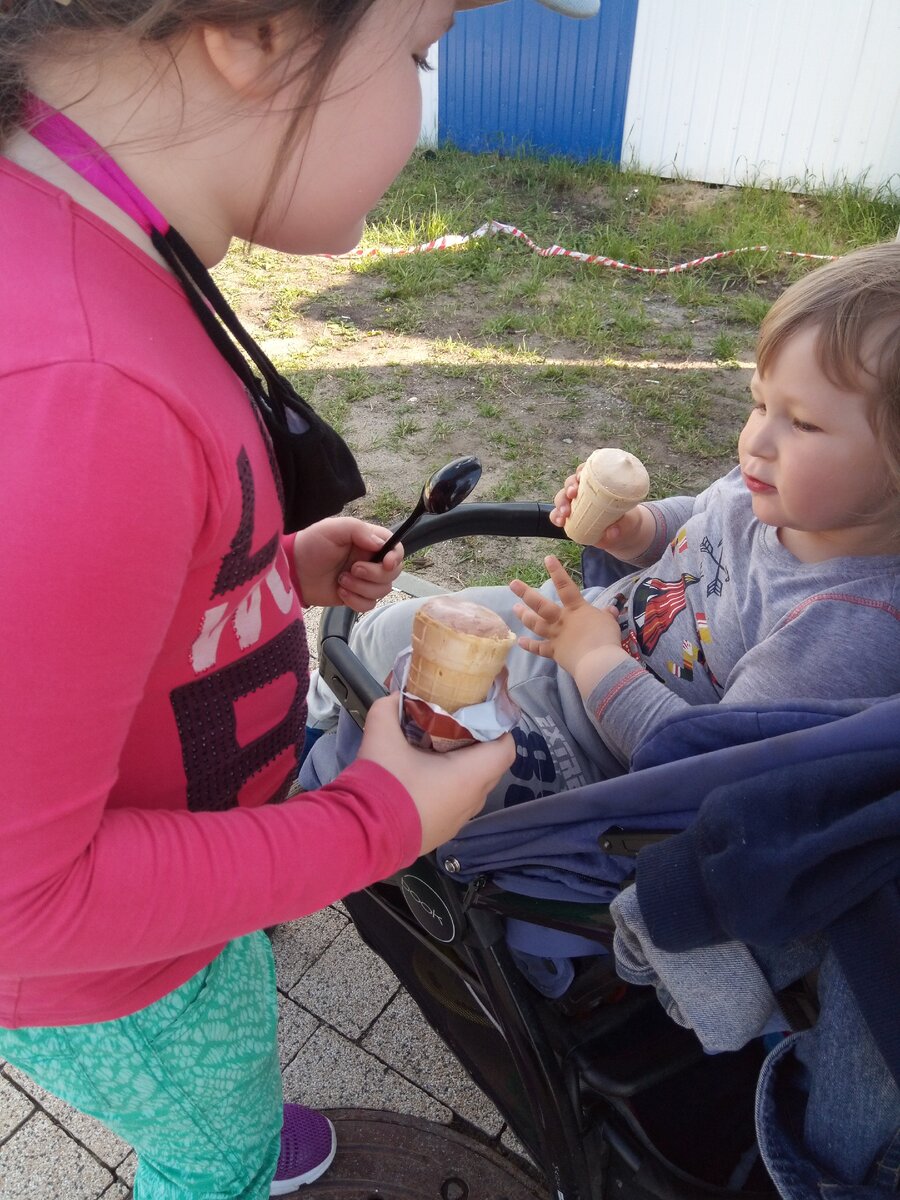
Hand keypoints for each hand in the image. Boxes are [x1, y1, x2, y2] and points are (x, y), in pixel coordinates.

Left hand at [292, 518, 403, 609]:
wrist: (293, 570)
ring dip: (361, 588)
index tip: (386, 563)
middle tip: (352, 569)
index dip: (396, 557)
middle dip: (374, 574)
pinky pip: (368, 605)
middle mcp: (370, 561)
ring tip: (341, 580)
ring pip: (382, 591)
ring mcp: (364, 580)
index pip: (396, 549)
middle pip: (392, 573)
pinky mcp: (355, 596)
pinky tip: (340, 592)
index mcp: (369, 541)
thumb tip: (382, 545)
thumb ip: (359, 530)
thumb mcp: (333, 528)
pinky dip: (355, 601)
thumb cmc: (311, 544)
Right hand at [357, 697, 514, 852]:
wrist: (361, 836)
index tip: (479, 717)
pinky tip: (423, 780)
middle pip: (490, 768)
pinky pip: (456, 805)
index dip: (498, 729)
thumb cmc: (383, 785)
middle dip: (478, 746)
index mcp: (469, 776)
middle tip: (455, 728)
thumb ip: (389, 708)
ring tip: (437, 752)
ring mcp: (458, 821)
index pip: (506, 749)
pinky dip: (449, 790)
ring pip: (473, 788)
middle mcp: (471, 801)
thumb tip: (395, 697)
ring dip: (463, 770)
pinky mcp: (442, 833)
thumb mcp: (381, 736)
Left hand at [509, 555, 630, 694]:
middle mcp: (562, 620)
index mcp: (576, 609)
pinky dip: (529, 645)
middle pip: (540, 604)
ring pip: (536, 624)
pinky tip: (520, 641)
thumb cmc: (606, 638)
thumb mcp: (610, 622)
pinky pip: (539, 648)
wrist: (598, 662)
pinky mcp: (554, 652)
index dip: (557, 572)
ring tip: (515, 608)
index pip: (565, 586)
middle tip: (513, 584)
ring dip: (524, 616)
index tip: (547, 559)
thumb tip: (611, 609)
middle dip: (525, 593)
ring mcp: (556, 636)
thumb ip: (607, 614)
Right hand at [550, 467, 654, 560]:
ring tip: (564, 513)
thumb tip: (612, 532)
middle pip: (571, 482)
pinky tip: (559, 521)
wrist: (622, 533)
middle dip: (569, 486)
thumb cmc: (627, 520)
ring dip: (560, 502)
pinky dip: (556, 516)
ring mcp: (576, 503)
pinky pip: (558, 513)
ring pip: (562, 496)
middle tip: (572, 494)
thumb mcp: (629, 522)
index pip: (588, 470)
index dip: (581, 470)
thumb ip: (622, 526)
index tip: (581, 475)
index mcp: (600, 483)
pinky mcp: (571, 516)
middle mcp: (585, 490)